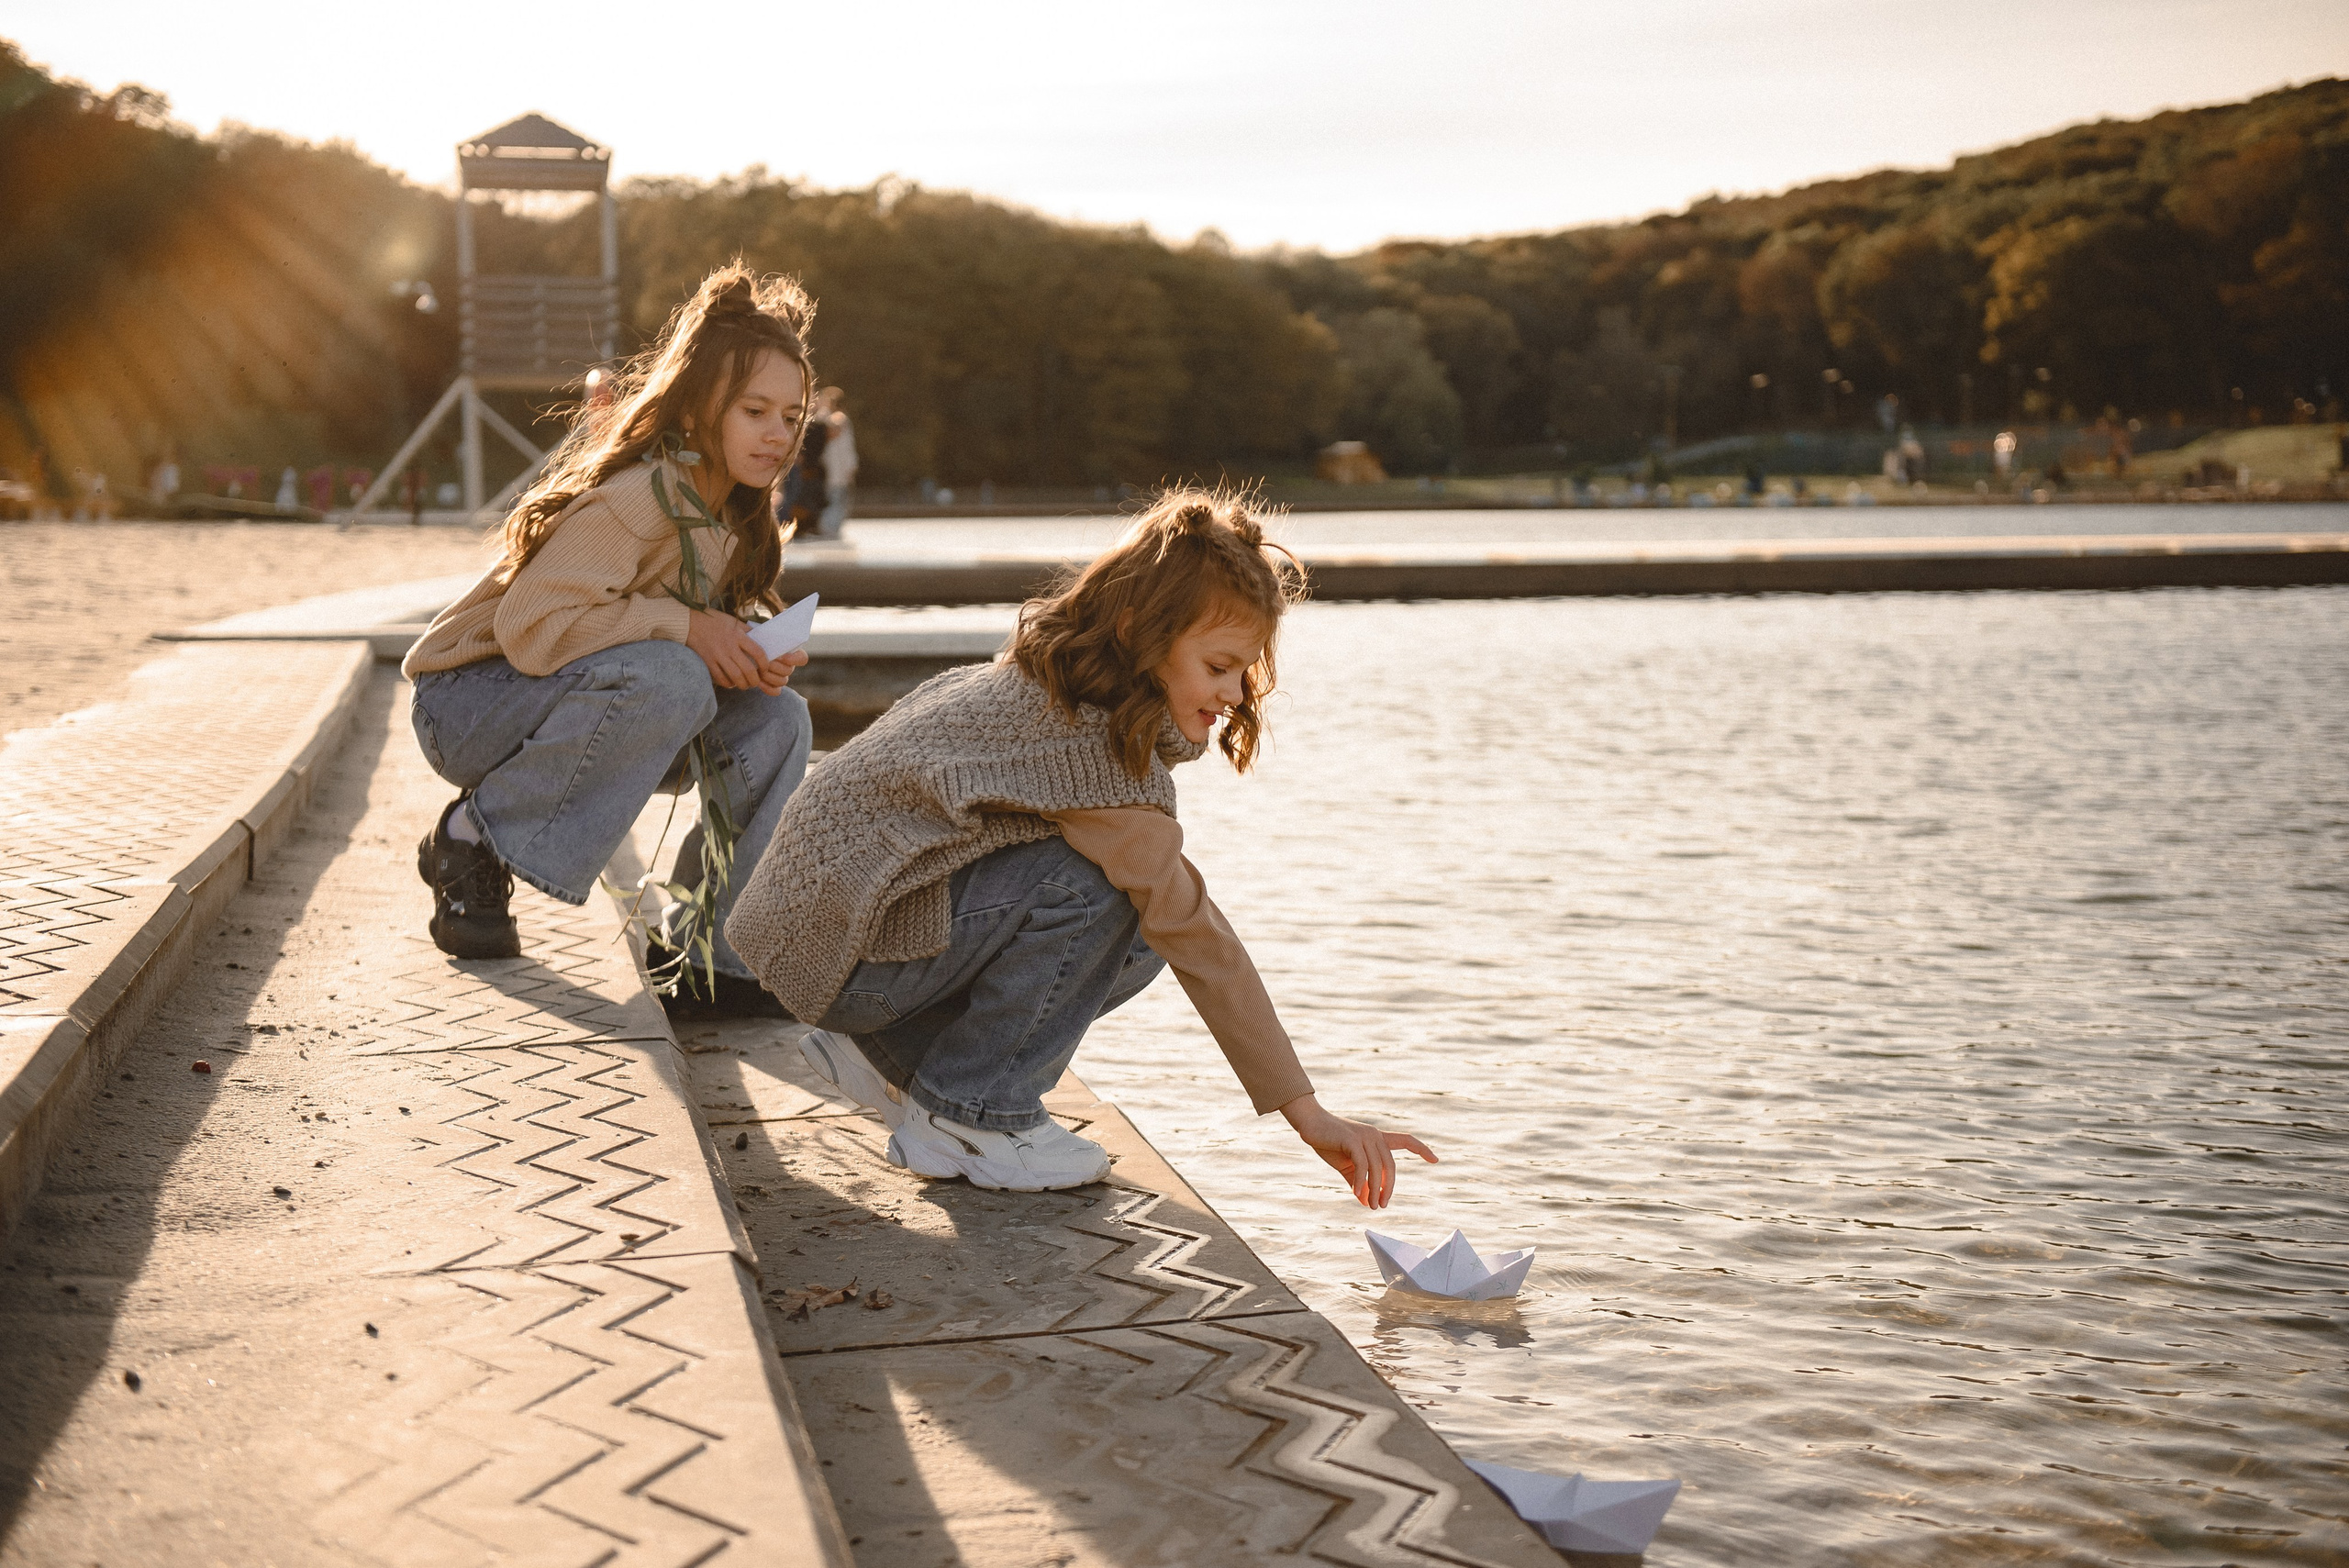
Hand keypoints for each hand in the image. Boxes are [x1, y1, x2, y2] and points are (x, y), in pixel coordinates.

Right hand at [687, 609, 804, 693]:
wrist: (690, 623)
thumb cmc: (714, 621)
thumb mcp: (733, 622)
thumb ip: (747, 632)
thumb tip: (764, 640)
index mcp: (737, 635)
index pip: (758, 652)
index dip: (765, 664)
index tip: (765, 669)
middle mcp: (728, 646)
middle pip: (747, 669)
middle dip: (755, 679)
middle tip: (756, 681)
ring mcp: (717, 655)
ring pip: (735, 676)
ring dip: (743, 684)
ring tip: (745, 684)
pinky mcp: (707, 662)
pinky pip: (720, 678)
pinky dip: (728, 683)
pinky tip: (731, 682)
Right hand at [1279, 1093, 1435, 1208]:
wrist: (1309, 1124)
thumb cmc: (1328, 1142)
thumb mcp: (1346, 1166)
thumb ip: (1358, 1183)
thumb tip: (1366, 1202)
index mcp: (1377, 1138)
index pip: (1406, 1140)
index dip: (1422, 1149)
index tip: (1435, 1160)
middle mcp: (1375, 1135)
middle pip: (1391, 1166)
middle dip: (1388, 1188)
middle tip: (1381, 1206)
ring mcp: (1365, 1136)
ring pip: (1378, 1168)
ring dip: (1376, 1189)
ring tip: (1371, 1205)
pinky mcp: (1352, 1139)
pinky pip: (1362, 1165)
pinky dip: (1360, 1182)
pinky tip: (1356, 1194)